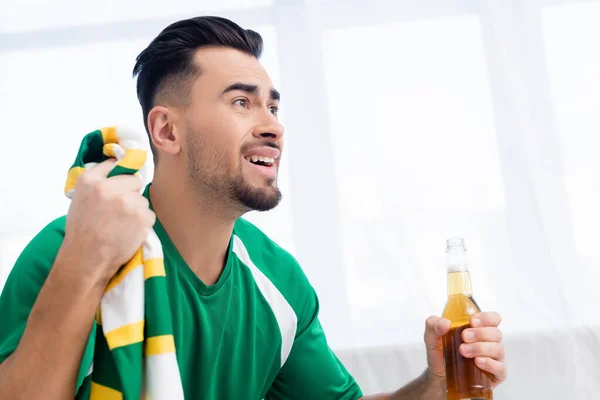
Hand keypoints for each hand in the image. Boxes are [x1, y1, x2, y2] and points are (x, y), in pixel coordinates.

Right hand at [59, 158, 155, 283]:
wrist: (87, 258)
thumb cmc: (81, 231)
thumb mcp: (80, 198)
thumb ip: (96, 182)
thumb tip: (115, 165)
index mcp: (90, 180)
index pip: (114, 164)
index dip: (119, 175)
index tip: (120, 181)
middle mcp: (109, 187)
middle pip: (134, 181)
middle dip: (130, 193)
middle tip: (119, 211)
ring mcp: (127, 201)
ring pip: (142, 200)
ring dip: (136, 210)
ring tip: (121, 225)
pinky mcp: (142, 216)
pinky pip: (148, 215)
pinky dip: (142, 224)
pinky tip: (128, 232)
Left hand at [423, 312, 506, 387]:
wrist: (438, 378)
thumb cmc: (440, 355)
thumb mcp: (431, 337)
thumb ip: (433, 325)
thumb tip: (445, 322)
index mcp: (478, 330)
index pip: (493, 319)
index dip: (486, 318)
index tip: (472, 321)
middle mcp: (489, 343)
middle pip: (496, 333)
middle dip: (480, 333)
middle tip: (463, 337)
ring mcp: (493, 359)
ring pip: (498, 349)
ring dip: (480, 348)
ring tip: (463, 351)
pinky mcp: (495, 375)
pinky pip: (500, 369)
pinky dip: (490, 364)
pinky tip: (477, 362)